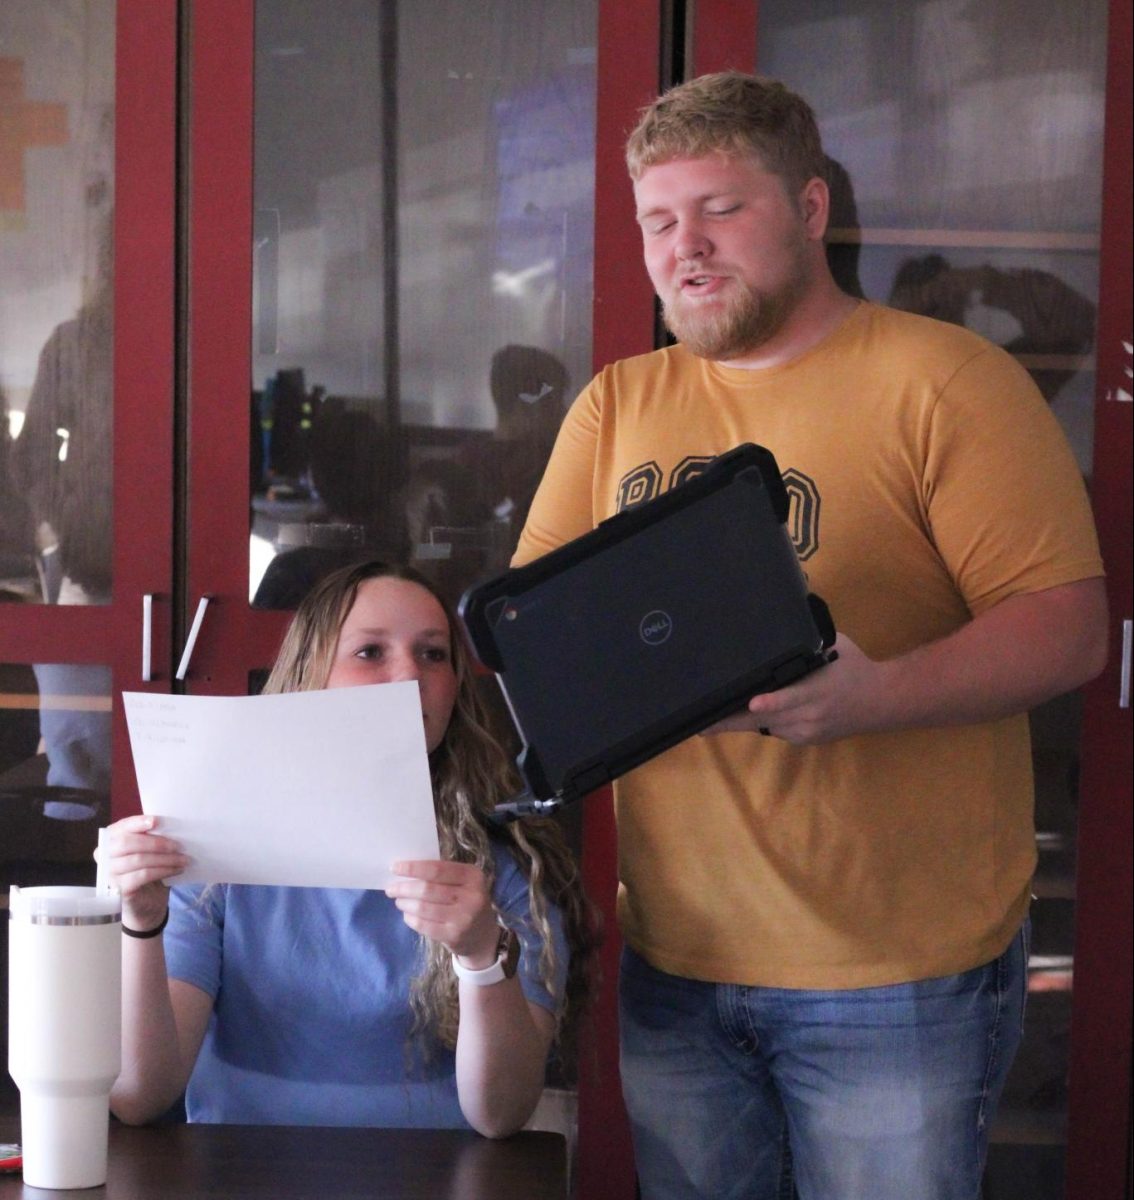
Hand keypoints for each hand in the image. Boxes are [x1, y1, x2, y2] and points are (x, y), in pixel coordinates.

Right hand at [96, 815, 187, 931]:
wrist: (146, 904)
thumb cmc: (148, 872)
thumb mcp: (149, 852)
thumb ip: (151, 839)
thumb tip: (172, 826)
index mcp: (109, 842)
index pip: (119, 828)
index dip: (136, 823)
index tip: (156, 821)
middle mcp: (104, 857)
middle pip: (128, 843)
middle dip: (157, 843)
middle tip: (179, 845)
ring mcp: (109, 875)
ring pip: (138, 859)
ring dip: (165, 858)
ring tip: (184, 859)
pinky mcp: (119, 890)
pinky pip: (143, 875)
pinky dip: (163, 870)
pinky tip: (177, 870)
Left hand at [385, 861, 500, 967]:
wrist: (483, 936)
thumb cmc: (467, 901)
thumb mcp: (464, 883)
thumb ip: (441, 875)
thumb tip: (406, 871)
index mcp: (472, 876)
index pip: (437, 869)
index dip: (413, 868)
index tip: (394, 867)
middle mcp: (471, 896)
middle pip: (427, 889)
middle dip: (404, 888)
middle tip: (391, 889)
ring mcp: (463, 918)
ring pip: (423, 908)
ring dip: (405, 903)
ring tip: (399, 901)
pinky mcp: (454, 936)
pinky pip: (424, 925)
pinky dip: (411, 918)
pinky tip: (407, 914)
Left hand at [703, 635, 888, 744]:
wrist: (882, 701)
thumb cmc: (853, 666)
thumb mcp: (834, 644)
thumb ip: (808, 638)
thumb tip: (785, 613)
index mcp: (817, 690)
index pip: (790, 697)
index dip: (770, 702)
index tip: (752, 702)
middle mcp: (810, 714)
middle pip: (767, 719)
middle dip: (734, 721)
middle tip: (703, 725)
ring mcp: (807, 731)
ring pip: (767, 726)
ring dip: (742, 722)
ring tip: (710, 722)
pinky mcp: (806, 740)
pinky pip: (777, 730)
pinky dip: (763, 721)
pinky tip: (742, 715)